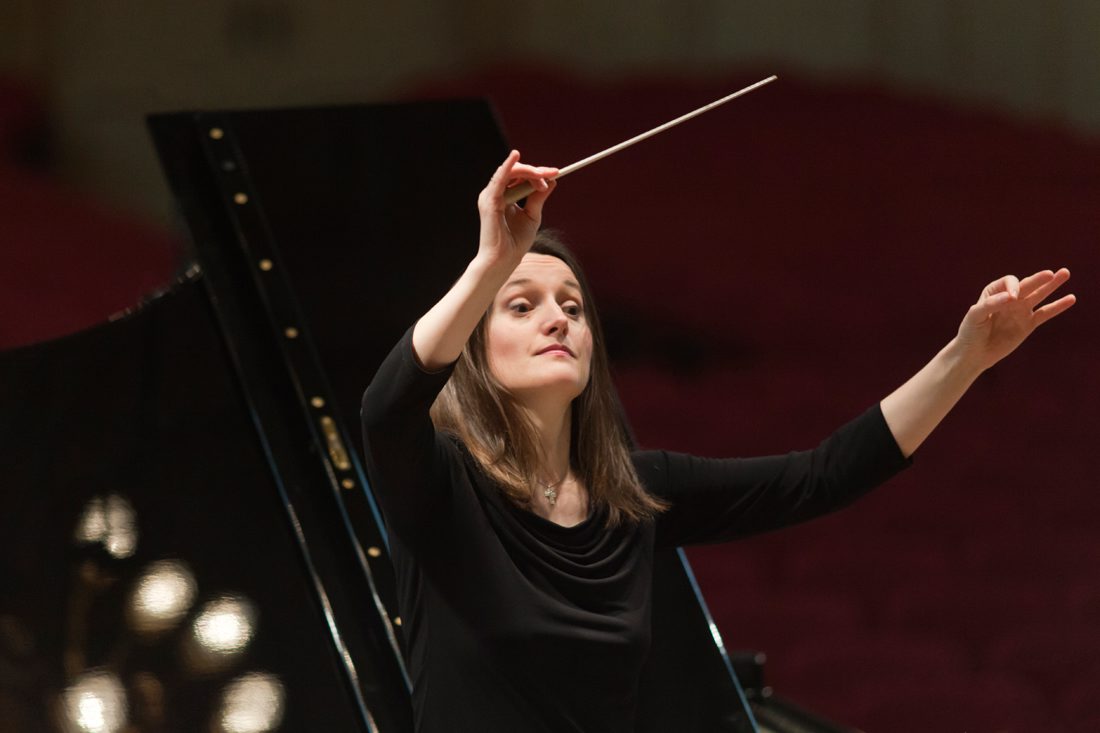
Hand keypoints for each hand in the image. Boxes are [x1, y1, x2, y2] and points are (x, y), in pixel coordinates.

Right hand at [475, 150, 557, 269]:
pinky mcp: (490, 200)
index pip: (521, 177)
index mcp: (505, 196)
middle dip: (537, 171)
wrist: (504, 260)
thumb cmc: (515, 242)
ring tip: (544, 176)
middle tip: (554, 173)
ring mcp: (491, 195)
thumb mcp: (533, 216)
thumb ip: (539, 198)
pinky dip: (508, 166)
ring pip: (511, 172)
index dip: (538, 174)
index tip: (556, 173)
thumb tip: (552, 182)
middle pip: (517, 172)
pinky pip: (499, 178)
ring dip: (530, 171)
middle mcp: (496, 193)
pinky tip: (516, 156)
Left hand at [955, 268, 1075, 372]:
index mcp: (994, 292)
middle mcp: (1010, 299)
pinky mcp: (1028, 324)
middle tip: (1052, 273)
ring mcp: (1020, 311)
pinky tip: (1070, 298)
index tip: (1012, 298)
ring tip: (1065, 273)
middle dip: (1039, 279)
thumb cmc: (970, 332)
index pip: (1010, 282)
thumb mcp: (975, 315)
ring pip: (1039, 295)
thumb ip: (991, 304)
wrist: (974, 353)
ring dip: (1052, 285)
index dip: (1014, 287)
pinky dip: (1057, 306)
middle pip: (1028, 285)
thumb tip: (1013, 297)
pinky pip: (1045, 313)